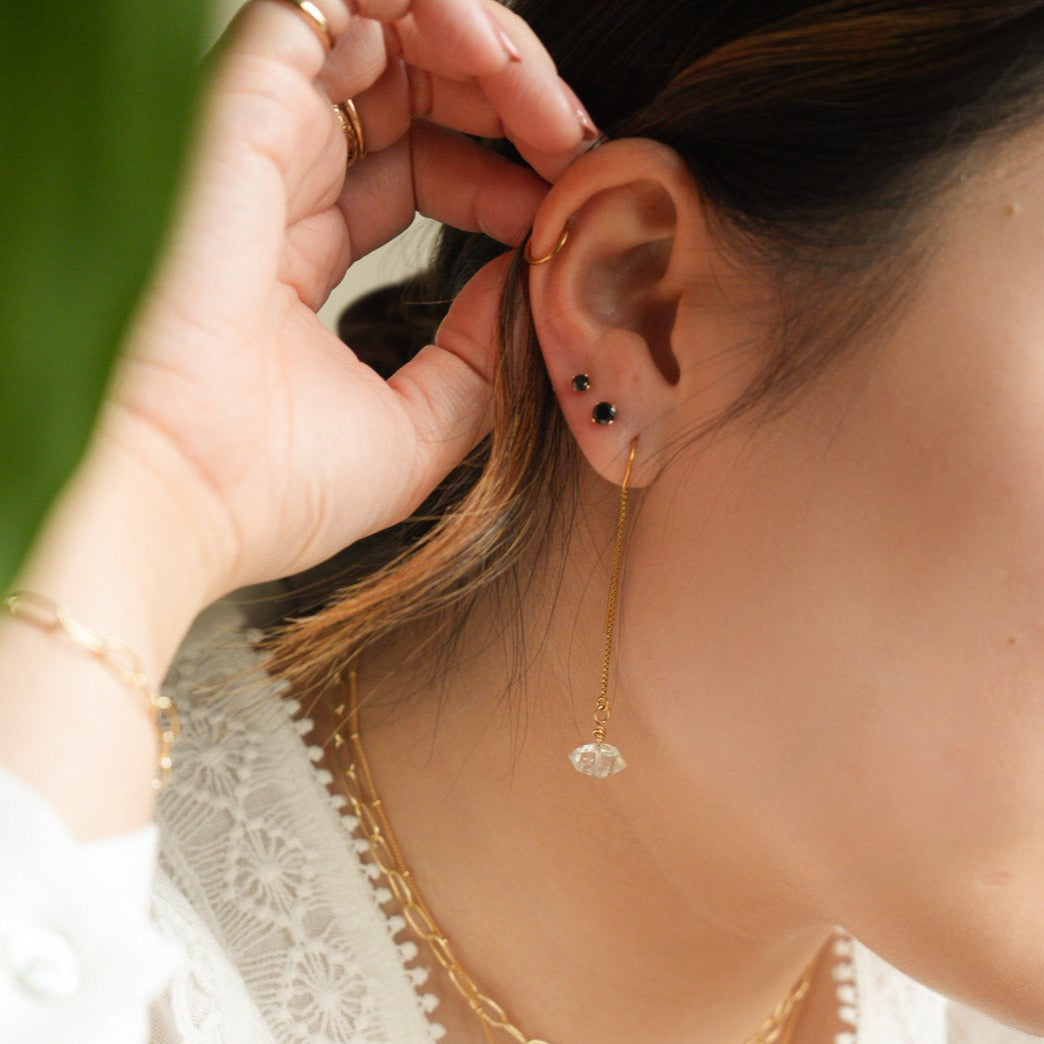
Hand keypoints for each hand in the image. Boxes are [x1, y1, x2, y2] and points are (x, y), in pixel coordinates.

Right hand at [97, 0, 594, 599]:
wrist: (175, 499)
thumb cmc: (269, 486)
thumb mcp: (414, 430)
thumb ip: (477, 355)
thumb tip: (528, 282)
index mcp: (308, 253)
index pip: (422, 169)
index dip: (501, 177)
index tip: (564, 208)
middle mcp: (284, 186)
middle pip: (413, 92)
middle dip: (509, 102)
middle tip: (574, 144)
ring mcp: (261, 141)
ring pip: (384, 34)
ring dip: (484, 48)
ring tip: (545, 104)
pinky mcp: (243, 106)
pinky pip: (331, 3)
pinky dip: (419, 6)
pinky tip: (486, 51)